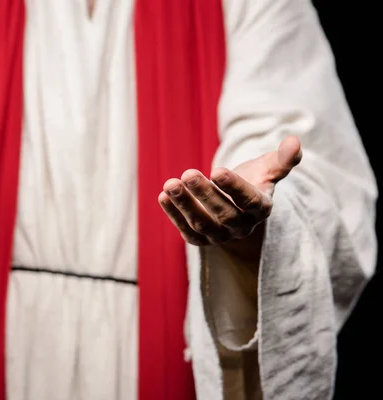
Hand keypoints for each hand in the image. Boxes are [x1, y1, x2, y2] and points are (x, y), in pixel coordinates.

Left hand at [158, 136, 301, 262]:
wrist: (236, 205)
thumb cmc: (253, 180)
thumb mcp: (268, 168)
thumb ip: (282, 158)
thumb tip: (295, 141)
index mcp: (261, 208)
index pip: (250, 201)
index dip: (234, 187)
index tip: (217, 170)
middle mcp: (242, 226)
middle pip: (224, 214)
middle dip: (205, 194)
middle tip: (188, 173)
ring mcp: (221, 236)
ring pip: (202, 224)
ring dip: (184, 204)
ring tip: (170, 184)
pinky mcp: (202, 240)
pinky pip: (187, 231)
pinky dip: (174, 215)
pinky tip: (162, 196)